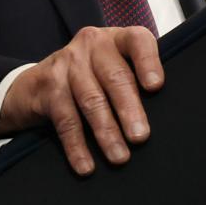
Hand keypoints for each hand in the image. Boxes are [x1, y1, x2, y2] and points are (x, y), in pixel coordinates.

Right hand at [0, 25, 162, 175]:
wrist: (38, 83)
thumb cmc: (92, 78)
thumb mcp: (113, 69)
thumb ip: (136, 82)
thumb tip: (168, 116)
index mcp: (116, 39)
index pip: (136, 41)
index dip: (147, 61)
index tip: (155, 86)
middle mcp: (91, 44)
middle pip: (115, 76)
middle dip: (129, 109)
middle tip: (140, 137)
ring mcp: (67, 62)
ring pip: (91, 99)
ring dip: (106, 131)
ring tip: (119, 157)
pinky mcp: (47, 85)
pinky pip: (65, 119)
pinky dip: (76, 145)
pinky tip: (87, 165)